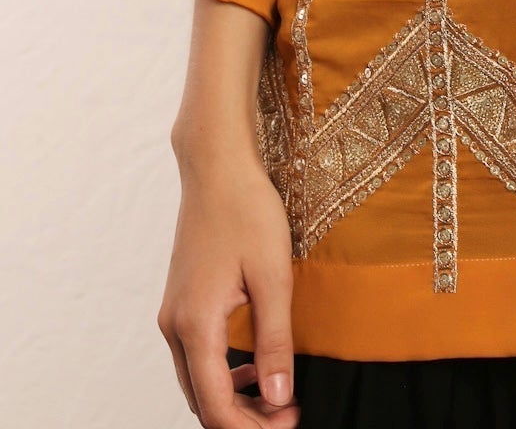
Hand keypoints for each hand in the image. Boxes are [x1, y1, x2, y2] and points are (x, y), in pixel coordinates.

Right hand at [158, 141, 298, 425]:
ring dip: (231, 398)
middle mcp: (174, 327)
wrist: (217, 167)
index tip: (289, 420)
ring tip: (275, 395)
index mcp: (196, 325)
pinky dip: (220, 373)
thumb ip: (274, 342)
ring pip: (196, 381)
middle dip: (242, 418)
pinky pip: (194, 357)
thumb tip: (277, 398)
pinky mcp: (178, 303)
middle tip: (286, 413)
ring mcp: (171, 314)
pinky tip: (252, 365)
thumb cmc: (248, 211)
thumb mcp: (273, 277)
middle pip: (202, 401)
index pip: (216, 406)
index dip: (252, 426)